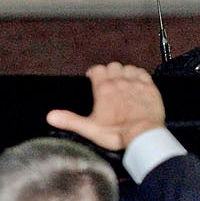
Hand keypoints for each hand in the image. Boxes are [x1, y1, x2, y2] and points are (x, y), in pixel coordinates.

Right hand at [46, 62, 165, 151]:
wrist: (143, 134)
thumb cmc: (115, 133)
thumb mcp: (88, 129)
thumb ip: (69, 120)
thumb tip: (50, 116)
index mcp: (103, 89)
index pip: (97, 69)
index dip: (93, 73)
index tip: (91, 80)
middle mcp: (120, 82)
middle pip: (112, 66)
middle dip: (108, 72)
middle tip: (106, 83)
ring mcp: (136, 83)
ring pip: (127, 67)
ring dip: (123, 72)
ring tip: (121, 82)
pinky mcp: (149, 87)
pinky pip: (142, 72)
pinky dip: (137, 74)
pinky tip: (135, 82)